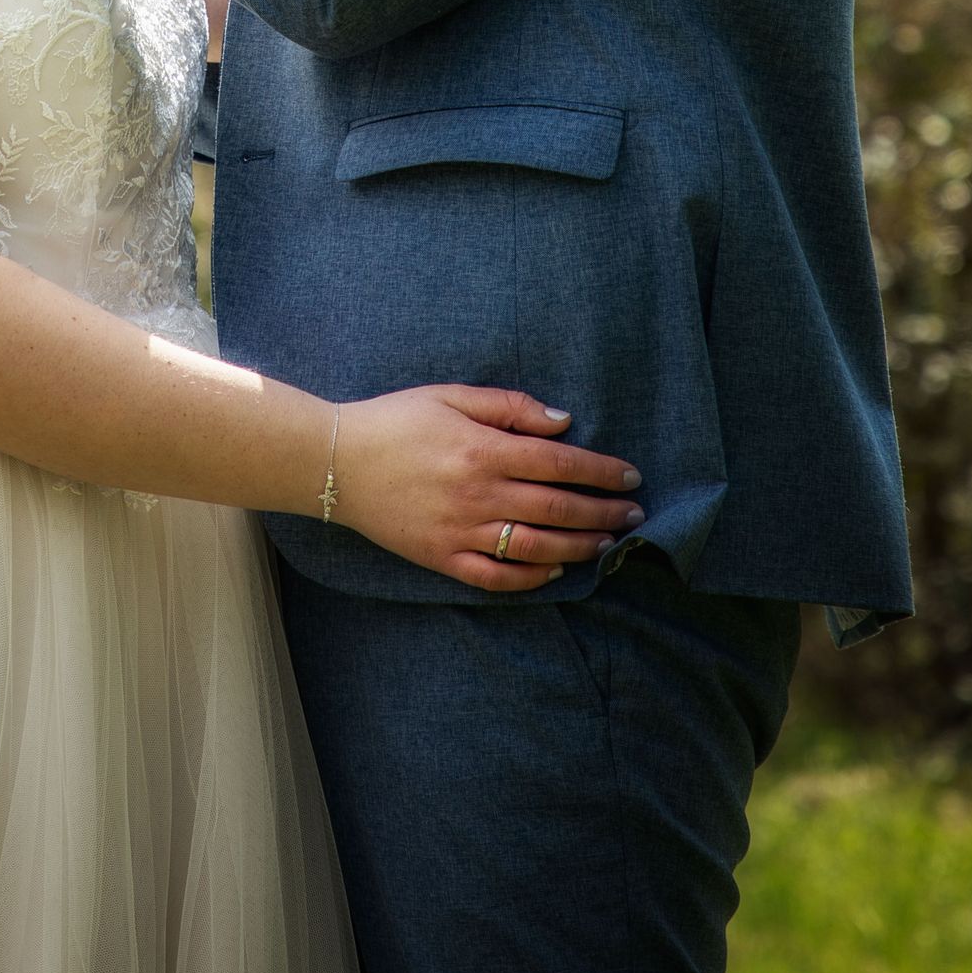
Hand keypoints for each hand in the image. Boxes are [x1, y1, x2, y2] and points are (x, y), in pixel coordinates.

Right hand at [334, 387, 644, 593]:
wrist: (336, 461)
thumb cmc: (396, 420)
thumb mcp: (450, 395)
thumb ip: (508, 406)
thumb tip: (562, 420)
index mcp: (482, 449)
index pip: (559, 462)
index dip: (600, 470)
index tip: (630, 474)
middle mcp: (478, 494)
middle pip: (556, 508)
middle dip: (603, 511)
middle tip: (635, 514)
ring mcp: (461, 531)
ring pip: (536, 546)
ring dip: (580, 546)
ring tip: (608, 543)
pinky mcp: (442, 558)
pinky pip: (496, 577)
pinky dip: (531, 576)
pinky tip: (555, 568)